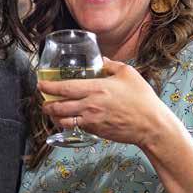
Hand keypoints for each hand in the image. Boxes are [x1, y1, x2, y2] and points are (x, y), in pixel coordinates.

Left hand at [39, 58, 167, 146]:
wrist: (151, 125)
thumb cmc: (142, 99)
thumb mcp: (128, 73)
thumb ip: (111, 65)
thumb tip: (101, 60)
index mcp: (96, 88)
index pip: (65, 88)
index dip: (49, 86)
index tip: (41, 84)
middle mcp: (90, 105)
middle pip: (58, 106)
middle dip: (46, 103)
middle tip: (43, 99)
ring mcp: (91, 120)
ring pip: (63, 120)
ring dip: (53, 116)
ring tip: (51, 111)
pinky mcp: (95, 131)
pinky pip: (75, 127)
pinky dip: (67, 124)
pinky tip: (67, 119)